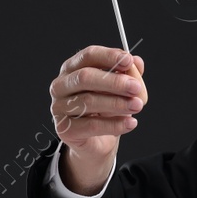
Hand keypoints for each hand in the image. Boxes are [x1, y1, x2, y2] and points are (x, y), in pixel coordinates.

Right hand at [48, 45, 146, 193]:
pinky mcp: (65, 129)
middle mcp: (61, 86)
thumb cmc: (105, 110)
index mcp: (72, 68)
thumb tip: (137, 62)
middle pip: (85, 77)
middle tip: (136, 87)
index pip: (88, 56)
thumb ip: (128, 74)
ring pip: (88, 101)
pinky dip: (114, 124)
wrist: (96, 142)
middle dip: (114, 82)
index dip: (109, 56)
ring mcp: (59, 108)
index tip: (129, 61)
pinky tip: (130, 123)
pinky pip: (92, 125)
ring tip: (137, 105)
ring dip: (117, 103)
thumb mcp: (119, 89)